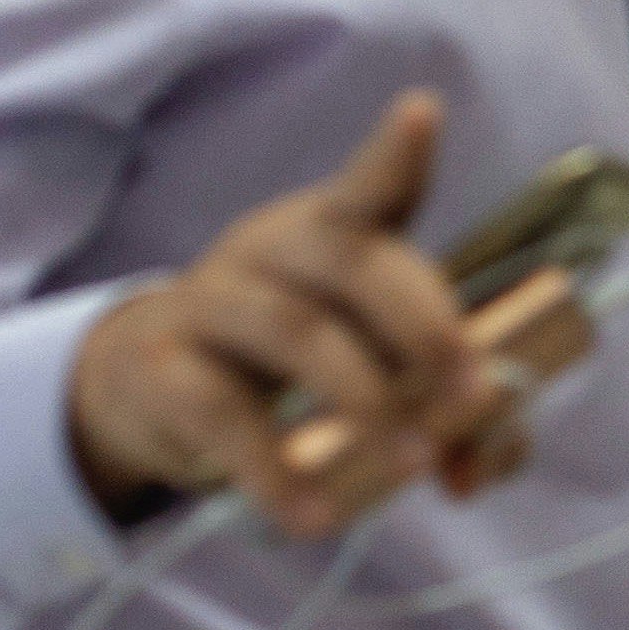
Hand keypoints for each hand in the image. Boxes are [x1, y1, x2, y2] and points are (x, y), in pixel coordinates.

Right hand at [65, 92, 558, 535]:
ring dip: (365, 400)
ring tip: (409, 468)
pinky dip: (274, 469)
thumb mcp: (378, 376)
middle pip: (353, 261)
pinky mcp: (161, 368)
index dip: (395, 152)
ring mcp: (210, 300)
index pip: (369, 185)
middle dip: (425, 327)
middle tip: (473, 396)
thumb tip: (477, 474)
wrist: (151, 392)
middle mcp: (272, 248)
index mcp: (336, 233)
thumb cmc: (294, 366)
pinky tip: (310, 515)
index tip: (421, 114)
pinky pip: (222, 415)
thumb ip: (453, 419)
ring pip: (295, 332)